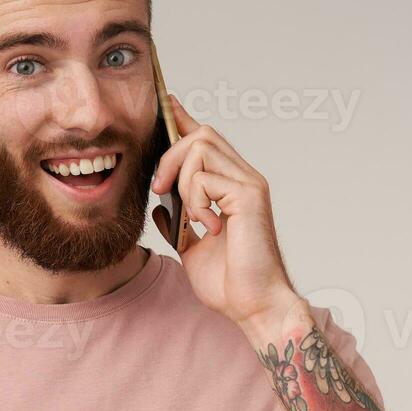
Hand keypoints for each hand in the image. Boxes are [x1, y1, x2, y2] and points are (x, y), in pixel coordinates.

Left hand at [149, 94, 304, 334]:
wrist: (252, 306)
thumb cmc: (230, 283)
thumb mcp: (191, 248)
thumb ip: (179, 222)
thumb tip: (160, 205)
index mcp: (233, 188)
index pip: (207, 139)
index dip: (182, 119)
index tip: (164, 104)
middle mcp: (245, 179)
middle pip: (202, 133)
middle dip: (170, 155)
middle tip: (160, 188)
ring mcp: (249, 184)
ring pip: (200, 146)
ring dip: (181, 179)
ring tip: (191, 215)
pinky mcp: (249, 195)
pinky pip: (204, 176)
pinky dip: (194, 200)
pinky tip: (208, 226)